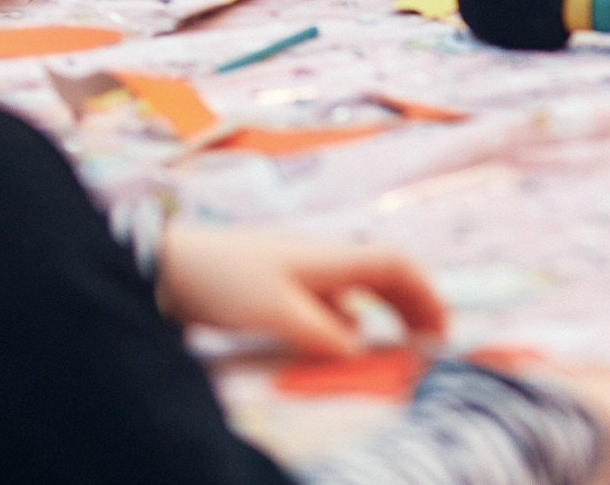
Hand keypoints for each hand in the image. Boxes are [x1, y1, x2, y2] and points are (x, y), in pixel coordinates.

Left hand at [153, 223, 444, 358]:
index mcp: (332, 258)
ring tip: (391, 347)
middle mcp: (326, 261)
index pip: (397, 266)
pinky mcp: (282, 289)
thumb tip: (361, 352)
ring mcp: (304, 273)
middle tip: (426, 341)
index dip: (425, 294)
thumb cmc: (225, 278)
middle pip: (386, 275)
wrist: (170, 264)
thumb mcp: (277, 311)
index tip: (439, 330)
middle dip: (413, 304)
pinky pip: (332, 304)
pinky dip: (348, 324)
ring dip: (383, 315)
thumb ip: (322, 334)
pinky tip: (340, 344)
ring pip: (360, 290)